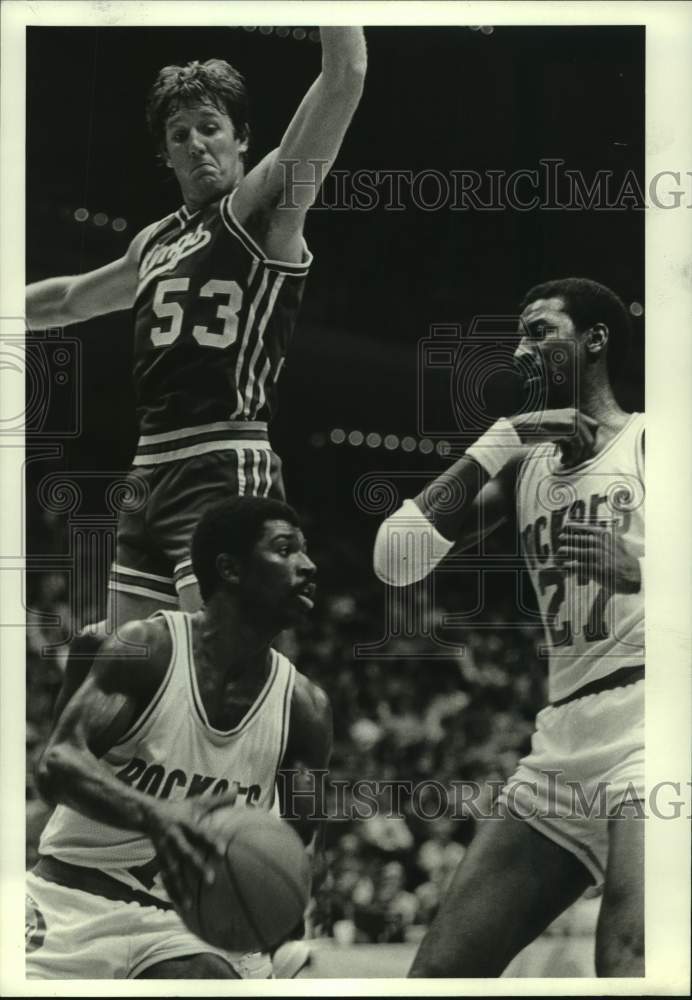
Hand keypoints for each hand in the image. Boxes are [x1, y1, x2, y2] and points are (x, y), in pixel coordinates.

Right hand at [143, 786, 238, 910]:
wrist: (148, 815)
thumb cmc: (179, 810)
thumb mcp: (196, 803)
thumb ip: (217, 800)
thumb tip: (237, 789)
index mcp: (185, 823)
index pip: (200, 833)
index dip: (211, 841)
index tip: (223, 851)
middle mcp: (174, 839)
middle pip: (186, 854)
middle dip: (197, 867)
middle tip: (211, 881)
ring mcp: (165, 852)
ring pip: (172, 872)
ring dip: (180, 888)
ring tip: (190, 905)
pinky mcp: (159, 862)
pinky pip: (165, 880)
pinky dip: (172, 894)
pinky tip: (180, 908)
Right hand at [510, 408, 597, 465]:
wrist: (521, 428)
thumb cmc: (535, 431)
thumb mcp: (555, 430)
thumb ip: (568, 434)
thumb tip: (581, 448)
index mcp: (573, 413)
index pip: (594, 426)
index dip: (589, 440)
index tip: (581, 452)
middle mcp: (575, 415)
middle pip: (593, 435)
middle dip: (585, 450)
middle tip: (574, 459)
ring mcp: (572, 421)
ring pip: (587, 443)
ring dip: (577, 456)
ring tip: (565, 461)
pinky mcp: (567, 430)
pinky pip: (578, 447)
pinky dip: (572, 457)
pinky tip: (562, 460)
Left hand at [556, 523, 640, 592]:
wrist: (635, 575)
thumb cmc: (623, 559)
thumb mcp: (616, 541)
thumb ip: (604, 535)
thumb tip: (589, 529)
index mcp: (606, 536)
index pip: (586, 528)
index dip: (574, 526)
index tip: (565, 526)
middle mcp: (601, 544)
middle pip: (579, 539)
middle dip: (568, 538)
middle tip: (560, 537)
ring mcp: (599, 557)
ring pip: (577, 551)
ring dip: (567, 551)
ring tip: (560, 550)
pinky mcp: (597, 569)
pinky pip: (579, 566)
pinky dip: (571, 565)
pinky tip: (566, 565)